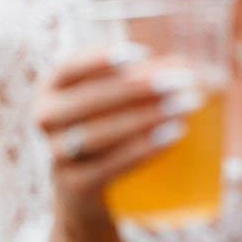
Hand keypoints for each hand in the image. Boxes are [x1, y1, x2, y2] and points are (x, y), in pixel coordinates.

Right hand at [33, 45, 204, 241]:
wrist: (83, 189)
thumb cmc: (108, 125)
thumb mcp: (110, 99)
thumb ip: (144, 78)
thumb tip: (195, 68)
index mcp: (51, 87)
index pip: (69, 67)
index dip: (101, 59)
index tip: (141, 53)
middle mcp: (45, 118)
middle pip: (90, 100)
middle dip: (138, 88)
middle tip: (180, 82)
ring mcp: (57, 155)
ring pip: (98, 134)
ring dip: (145, 118)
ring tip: (184, 107)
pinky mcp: (75, 185)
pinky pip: (107, 167)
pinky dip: (141, 151)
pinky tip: (172, 136)